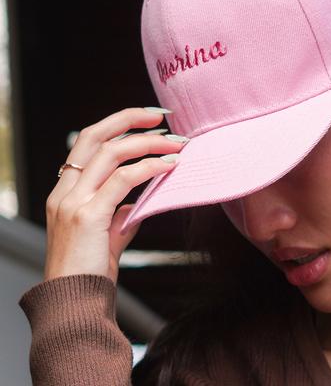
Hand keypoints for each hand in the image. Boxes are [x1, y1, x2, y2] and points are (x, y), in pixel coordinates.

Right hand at [44, 107, 187, 284]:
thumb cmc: (89, 272)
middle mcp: (65, 191)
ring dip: (149, 142)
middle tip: (162, 116)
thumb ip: (119, 215)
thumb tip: (137, 203)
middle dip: (130, 118)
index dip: (118, 125)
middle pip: (95, 135)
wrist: (74, 304)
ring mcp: (73, 202)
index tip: (148, 121)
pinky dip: (150, 167)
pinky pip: (123, 179)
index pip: (88, 142)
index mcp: (65, 191)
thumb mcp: (104, 236)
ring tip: (176, 143)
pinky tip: (170, 166)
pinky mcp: (88, 216)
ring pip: (112, 152)